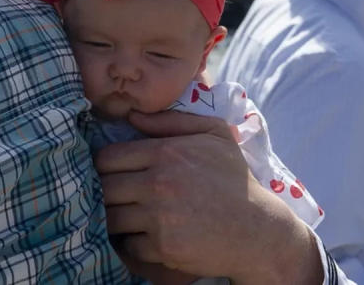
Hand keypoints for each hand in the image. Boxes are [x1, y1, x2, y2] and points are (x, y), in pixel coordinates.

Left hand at [95, 111, 318, 282]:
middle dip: (107, 192)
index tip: (113, 173)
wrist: (259, 229)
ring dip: (116, 218)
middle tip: (117, 197)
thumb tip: (133, 116)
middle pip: (103, 188)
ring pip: (110, 217)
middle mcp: (157, 183)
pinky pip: (128, 244)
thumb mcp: (214, 135)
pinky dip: (133, 243)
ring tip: (128, 216)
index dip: (105, 166)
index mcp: (164, 153)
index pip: (107, 158)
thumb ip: (172, 121)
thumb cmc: (235, 179)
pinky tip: (146, 237)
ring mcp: (159, 217)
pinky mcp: (163, 247)